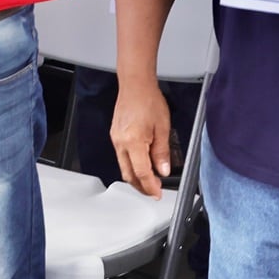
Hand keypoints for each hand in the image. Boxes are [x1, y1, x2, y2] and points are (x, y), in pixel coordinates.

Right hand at [111, 77, 175, 197]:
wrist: (135, 85)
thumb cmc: (149, 100)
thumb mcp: (163, 128)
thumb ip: (162, 152)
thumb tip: (163, 170)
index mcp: (134, 142)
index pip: (142, 173)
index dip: (150, 187)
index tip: (157, 193)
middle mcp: (121, 143)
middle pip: (128, 175)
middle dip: (141, 187)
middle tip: (154, 190)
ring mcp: (116, 139)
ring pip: (123, 167)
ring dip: (136, 177)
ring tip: (150, 179)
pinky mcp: (115, 136)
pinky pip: (121, 157)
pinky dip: (131, 165)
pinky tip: (142, 164)